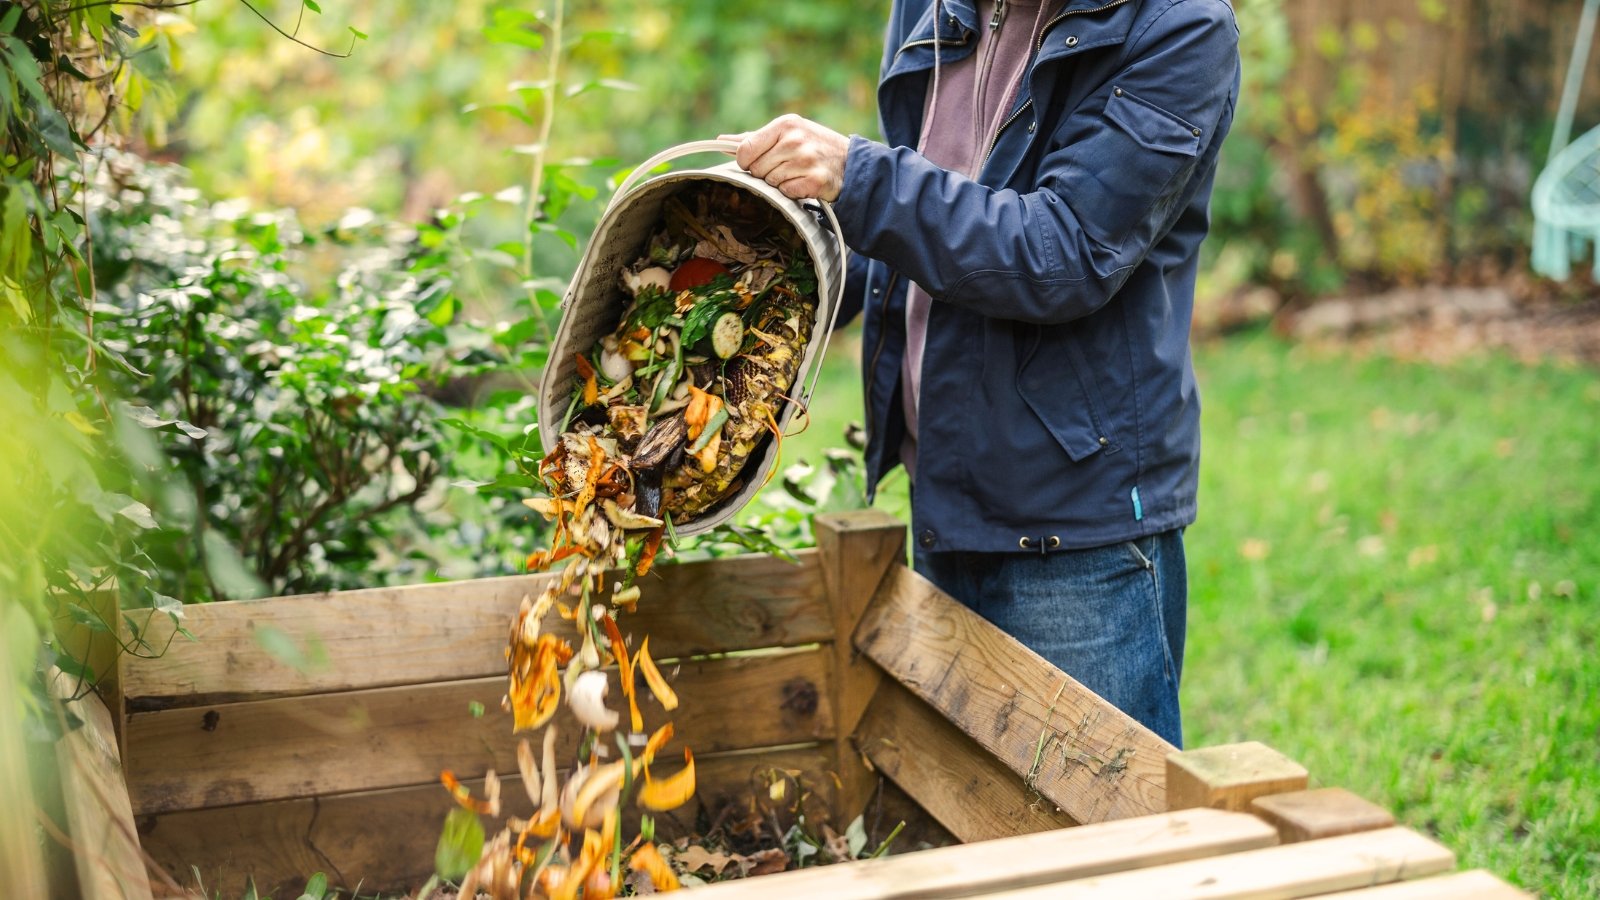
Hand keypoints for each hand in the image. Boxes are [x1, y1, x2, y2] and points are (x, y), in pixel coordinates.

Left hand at [719, 114, 848, 201]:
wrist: (850, 163)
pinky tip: (804, 182)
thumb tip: (723, 140)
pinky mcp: (813, 181)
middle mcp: (794, 140)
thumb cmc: (814, 147)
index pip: (745, 150)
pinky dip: (793, 192)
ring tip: (797, 173)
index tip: (756, 162)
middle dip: (766, 173)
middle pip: (756, 169)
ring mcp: (805, 161)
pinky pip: (786, 193)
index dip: (746, 161)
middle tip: (785, 167)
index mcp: (785, 125)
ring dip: (780, 183)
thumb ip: (755, 138)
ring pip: (770, 182)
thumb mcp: (788, 133)